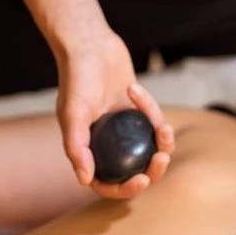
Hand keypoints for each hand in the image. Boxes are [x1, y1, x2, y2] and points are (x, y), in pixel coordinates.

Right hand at [56, 31, 174, 198]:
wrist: (89, 45)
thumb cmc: (76, 78)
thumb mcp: (73, 113)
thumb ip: (77, 147)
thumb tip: (86, 180)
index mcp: (88, 151)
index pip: (106, 183)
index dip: (124, 189)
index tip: (141, 180)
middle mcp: (106, 145)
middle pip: (133, 171)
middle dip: (152, 170)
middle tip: (162, 159)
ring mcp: (124, 131)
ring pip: (149, 151)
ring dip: (161, 143)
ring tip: (163, 128)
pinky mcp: (138, 114)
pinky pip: (153, 123)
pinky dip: (152, 111)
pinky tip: (135, 90)